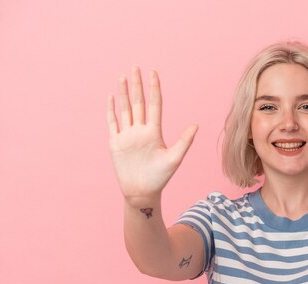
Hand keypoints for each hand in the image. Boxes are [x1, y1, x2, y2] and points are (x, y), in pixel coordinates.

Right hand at [107, 66, 196, 204]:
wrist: (143, 192)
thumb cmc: (161, 178)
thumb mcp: (175, 159)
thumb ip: (184, 141)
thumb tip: (196, 125)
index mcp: (154, 132)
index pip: (154, 104)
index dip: (154, 89)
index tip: (154, 73)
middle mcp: (140, 131)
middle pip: (138, 103)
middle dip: (137, 85)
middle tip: (136, 67)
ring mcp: (127, 136)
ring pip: (125, 109)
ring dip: (124, 93)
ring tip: (123, 77)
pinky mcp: (116, 143)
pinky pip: (113, 123)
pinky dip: (111, 110)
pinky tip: (112, 97)